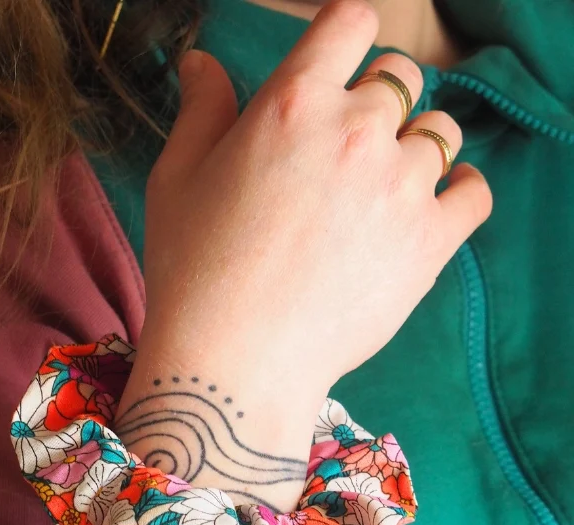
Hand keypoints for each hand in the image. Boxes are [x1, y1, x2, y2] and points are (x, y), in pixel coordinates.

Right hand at [136, 0, 491, 420]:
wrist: (236, 363)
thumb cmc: (194, 273)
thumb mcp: (178, 180)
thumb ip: (201, 110)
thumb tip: (202, 63)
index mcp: (293, 103)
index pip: (350, 22)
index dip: (346, 37)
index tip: (339, 66)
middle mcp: (356, 131)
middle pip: (399, 78)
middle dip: (376, 101)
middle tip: (349, 151)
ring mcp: (401, 186)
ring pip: (440, 132)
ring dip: (415, 148)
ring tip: (385, 188)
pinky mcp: (430, 242)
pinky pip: (475, 192)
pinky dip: (460, 192)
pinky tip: (434, 206)